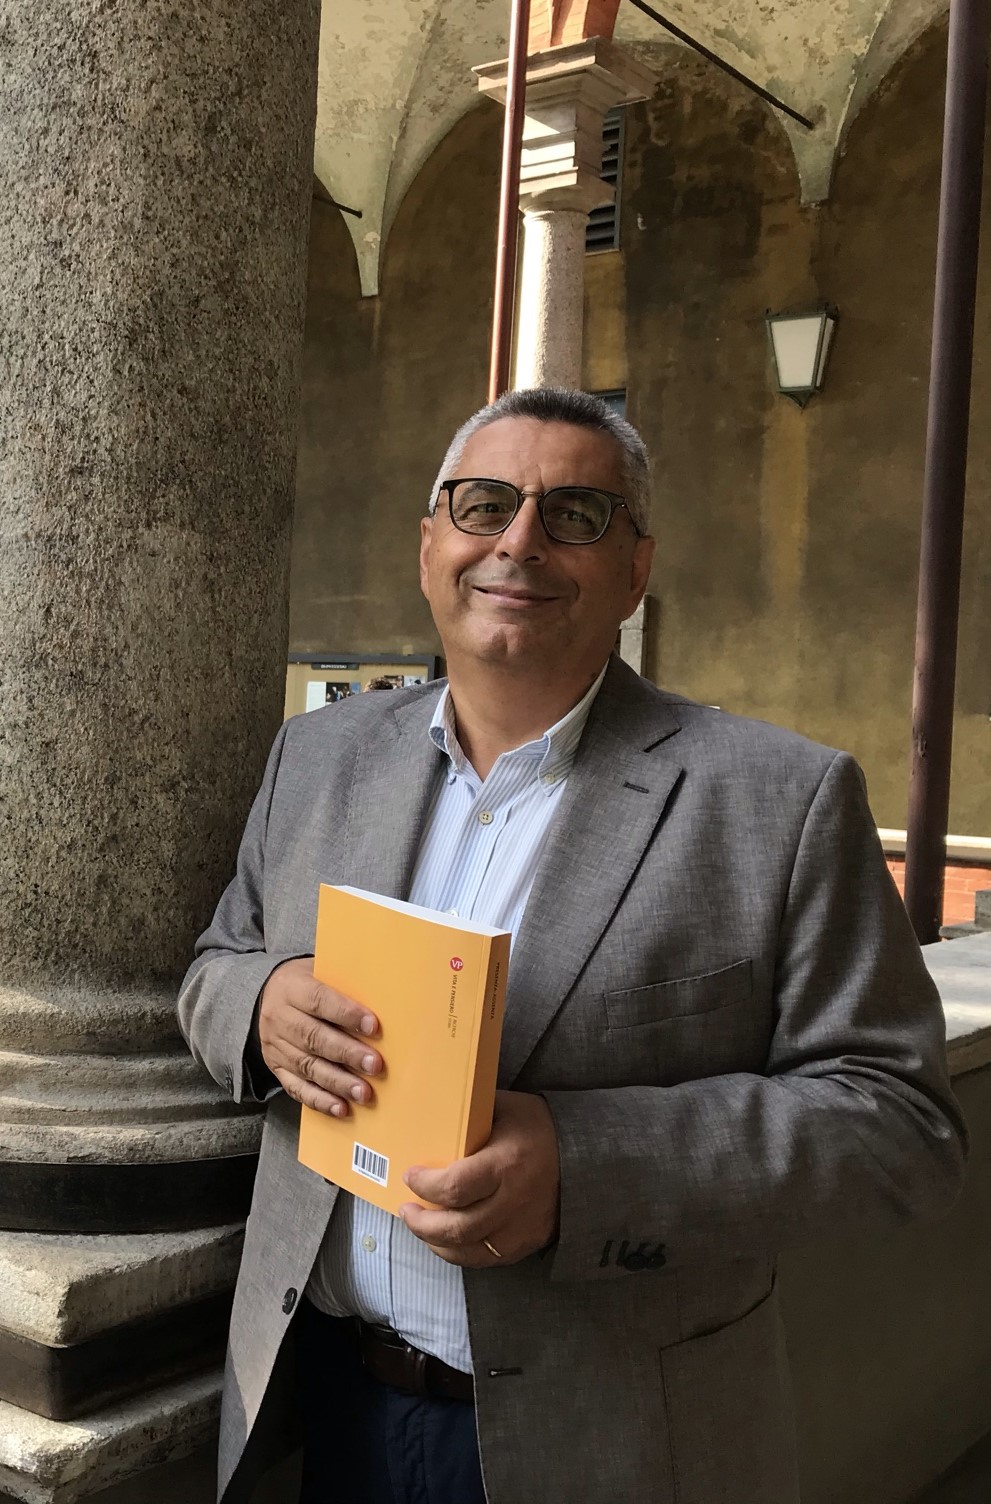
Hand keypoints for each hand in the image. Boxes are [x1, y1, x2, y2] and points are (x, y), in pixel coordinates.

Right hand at [257, 957, 381, 1116]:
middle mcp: (279, 1018)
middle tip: (375, 1065)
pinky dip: (320, 1100)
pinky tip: (341, 1108)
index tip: (374, 1026)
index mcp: (292, 988)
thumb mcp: (318, 972)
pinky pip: (297, 1088)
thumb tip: (384, 998)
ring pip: (307, 1067)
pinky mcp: (277, 1068)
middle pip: (314, 1038)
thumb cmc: (305, 983)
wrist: (265, 996)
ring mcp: (275, 1046)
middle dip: (347, 1053)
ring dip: (338, 1082)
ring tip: (363, 1092)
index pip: (319, 1000)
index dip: (346, 1014)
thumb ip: (343, 984)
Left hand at [399, 1090, 559, 1266]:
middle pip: (457, 1227)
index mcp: (506, 1164)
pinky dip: (460, 1253)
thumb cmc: (538, 1126)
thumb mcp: (504, 1108)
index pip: (455, 1186)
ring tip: (420, 1226)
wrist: (587, 1154)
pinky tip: (446, 1241)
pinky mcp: (528, 1242)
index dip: (425, 1186)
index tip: (409, 1175)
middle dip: (421, 1224)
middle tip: (406, 1210)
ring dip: (435, 1243)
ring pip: (468, 1251)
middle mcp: (514, 1200)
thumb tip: (429, 1115)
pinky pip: (486, 1258)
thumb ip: (469, 1115)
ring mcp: (522, 1227)